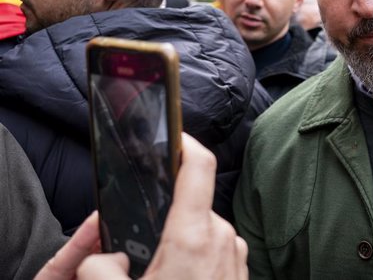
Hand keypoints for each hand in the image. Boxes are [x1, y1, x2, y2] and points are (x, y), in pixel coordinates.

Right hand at [36, 134, 247, 279]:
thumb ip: (101, 269)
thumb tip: (104, 260)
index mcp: (195, 235)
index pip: (198, 167)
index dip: (185, 144)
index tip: (174, 136)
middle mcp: (223, 239)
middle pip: (194, 205)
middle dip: (168, 215)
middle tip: (144, 242)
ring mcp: (236, 256)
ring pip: (205, 231)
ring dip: (183, 241)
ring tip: (161, 273)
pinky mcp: (241, 274)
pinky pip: (216, 252)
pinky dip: (198, 259)